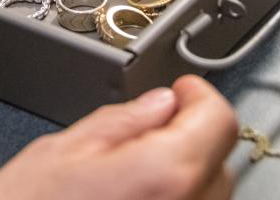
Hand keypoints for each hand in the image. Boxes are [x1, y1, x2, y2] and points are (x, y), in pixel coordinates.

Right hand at [0, 76, 237, 199]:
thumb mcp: (61, 149)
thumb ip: (121, 121)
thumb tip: (158, 104)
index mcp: (164, 174)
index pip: (218, 120)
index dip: (198, 96)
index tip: (181, 89)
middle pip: (218, 158)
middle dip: (187, 134)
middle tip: (145, 126)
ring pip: (209, 193)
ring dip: (182, 173)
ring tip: (127, 173)